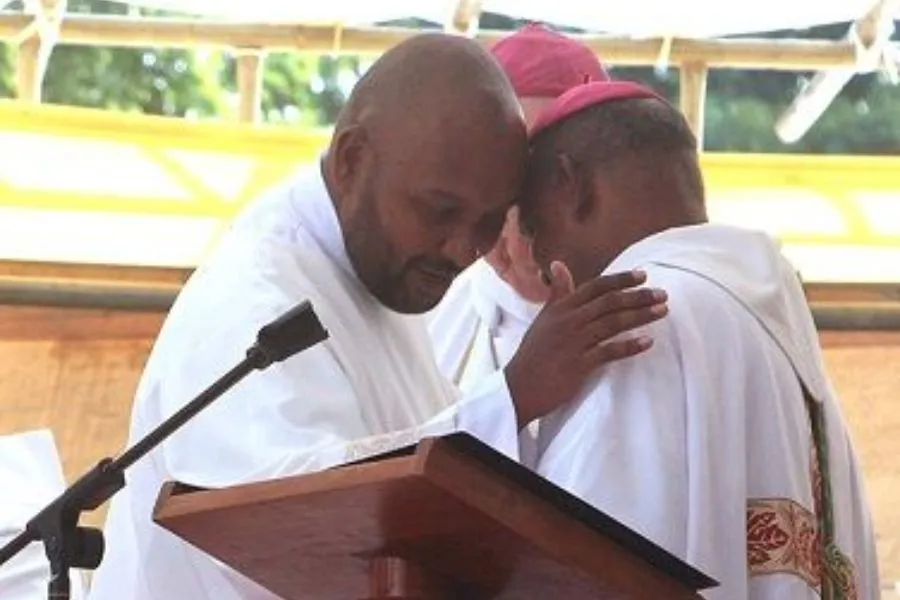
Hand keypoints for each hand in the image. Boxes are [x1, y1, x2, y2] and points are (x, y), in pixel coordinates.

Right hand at [504, 261, 667, 428]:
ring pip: (613, 323)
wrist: (519, 387)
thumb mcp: (544, 318)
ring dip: (640, 316)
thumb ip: (557, 293)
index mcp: (561, 308)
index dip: (621, 280)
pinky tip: (648, 342)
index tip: (643, 276)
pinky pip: (609, 352)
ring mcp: (573, 343)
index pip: (595, 287)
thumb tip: (558, 264)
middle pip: (609, 303)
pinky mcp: (578, 365)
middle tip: (663, 294)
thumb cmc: (534, 352)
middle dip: (638, 297)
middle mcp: (568, 321)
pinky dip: (630, 346)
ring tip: (662, 311)